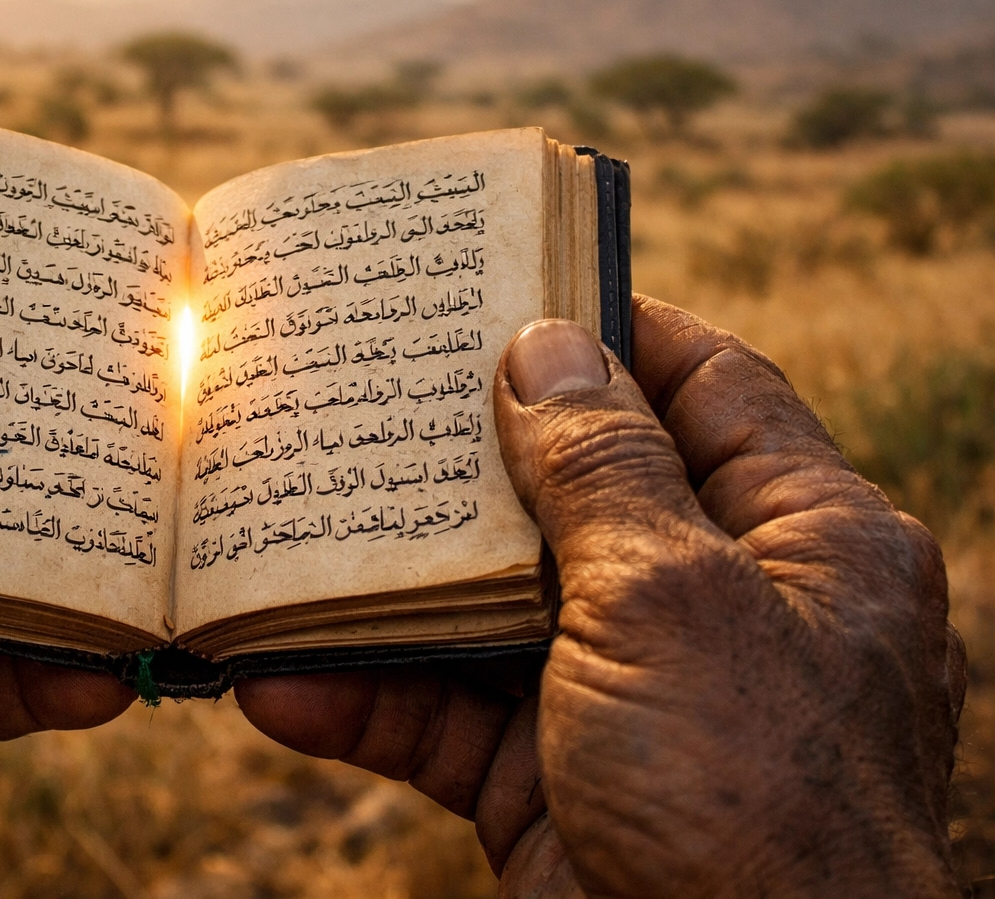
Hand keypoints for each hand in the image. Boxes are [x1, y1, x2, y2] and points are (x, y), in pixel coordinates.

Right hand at [236, 296, 965, 897]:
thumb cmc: (747, 797)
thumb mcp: (674, 601)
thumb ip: (601, 469)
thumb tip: (546, 340)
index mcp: (803, 540)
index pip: (709, 388)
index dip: (613, 329)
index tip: (506, 284)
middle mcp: (721, 609)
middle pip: (576, 494)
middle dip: (468, 455)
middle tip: (368, 387)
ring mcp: (630, 698)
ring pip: (492, 609)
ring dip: (390, 587)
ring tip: (284, 530)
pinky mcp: (554, 783)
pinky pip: (450, 720)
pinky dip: (368, 701)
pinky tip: (278, 684)